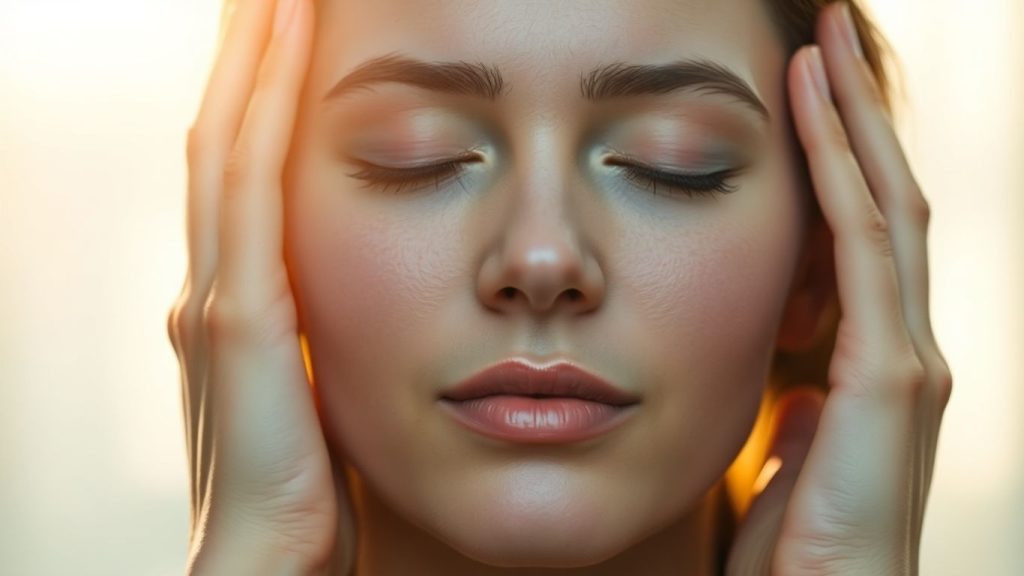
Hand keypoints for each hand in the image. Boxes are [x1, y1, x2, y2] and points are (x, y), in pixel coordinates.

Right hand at [166, 1, 354, 573]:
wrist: (265, 566)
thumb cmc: (303, 491)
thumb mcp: (314, 392)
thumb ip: (312, 336)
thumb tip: (337, 295)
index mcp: (235, 298)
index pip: (242, 168)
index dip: (258, 91)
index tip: (286, 20)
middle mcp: (212, 281)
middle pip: (225, 136)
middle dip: (245, 52)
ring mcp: (217, 295)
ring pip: (227, 142)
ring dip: (248, 55)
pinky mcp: (240, 322)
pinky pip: (249, 187)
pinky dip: (261, 105)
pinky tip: (281, 35)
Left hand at [727, 3, 951, 574]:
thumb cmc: (793, 561)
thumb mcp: (793, 469)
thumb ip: (805, 423)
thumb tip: (805, 395)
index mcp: (876, 367)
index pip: (863, 235)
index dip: (839, 157)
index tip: (804, 85)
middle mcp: (905, 350)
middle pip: (886, 202)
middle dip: (855, 113)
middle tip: (825, 31)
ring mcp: (907, 361)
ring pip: (885, 206)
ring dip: (852, 117)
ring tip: (822, 41)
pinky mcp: (890, 382)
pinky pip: (863, 246)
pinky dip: (840, 166)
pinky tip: (810, 102)